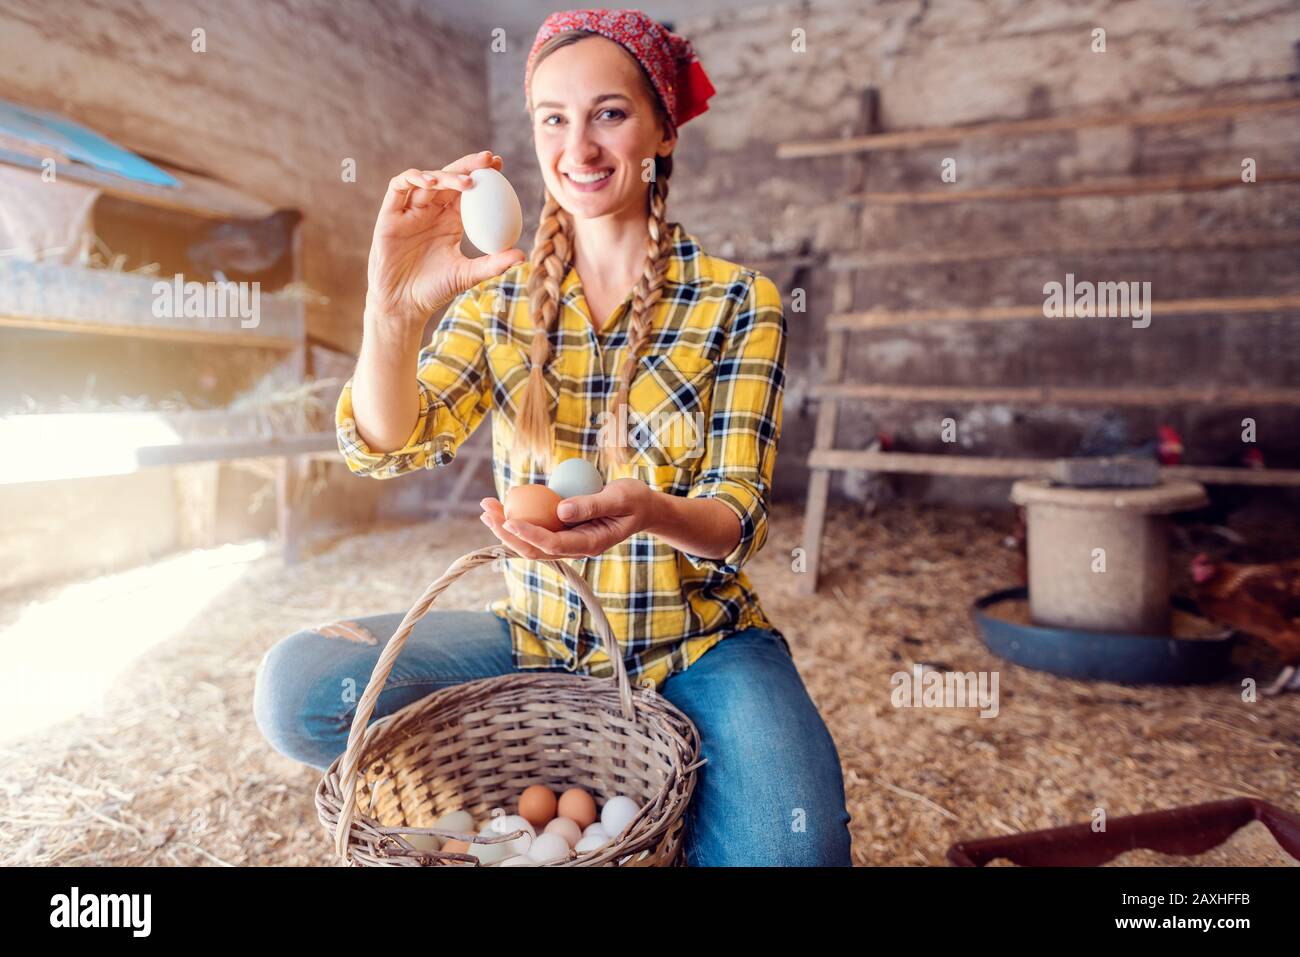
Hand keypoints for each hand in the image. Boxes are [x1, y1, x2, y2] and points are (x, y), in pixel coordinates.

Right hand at [366, 150, 525, 327]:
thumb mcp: (467, 275)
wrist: (403, 304)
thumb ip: (493, 264)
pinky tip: (430, 182)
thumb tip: (523, 255)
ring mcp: (410, 211)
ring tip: (466, 180)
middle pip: (450, 178)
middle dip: (469, 165)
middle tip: (488, 159)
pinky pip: (399, 188)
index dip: (483, 174)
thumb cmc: (435, 290)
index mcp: (451, 221)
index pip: (468, 191)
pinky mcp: (390, 215)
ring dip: (445, 175)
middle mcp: (431, 211)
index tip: (501, 165)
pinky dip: (413, 179)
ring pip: (427, 180)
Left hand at [479, 479, 654, 559]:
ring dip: (506, 527)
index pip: (553, 545)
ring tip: (486, 507)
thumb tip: (560, 510)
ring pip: (531, 542)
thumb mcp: (620, 498)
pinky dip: (518, 519)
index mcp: (590, 544)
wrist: (644, 509)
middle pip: (534, 549)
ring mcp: (568, 541)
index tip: (509, 520)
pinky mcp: (563, 532)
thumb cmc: (635, 500)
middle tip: (486, 511)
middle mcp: (575, 548)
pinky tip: (503, 504)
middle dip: (507, 532)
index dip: (529, 534)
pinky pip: (536, 530)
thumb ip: (592, 504)